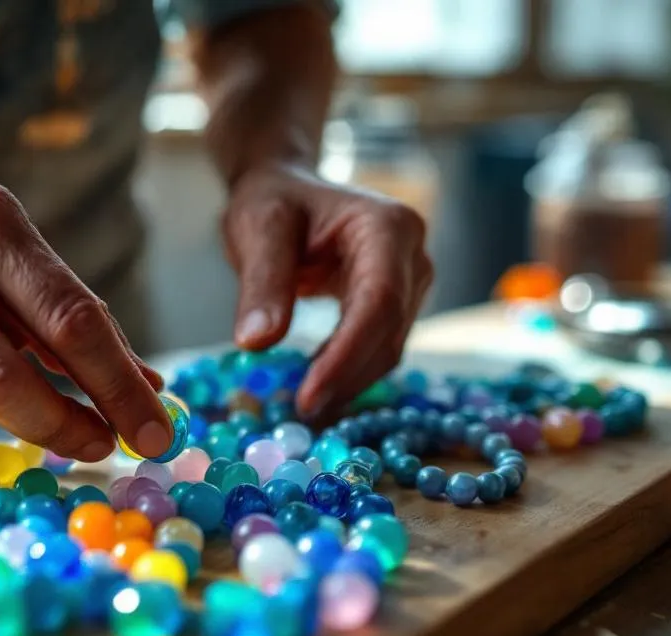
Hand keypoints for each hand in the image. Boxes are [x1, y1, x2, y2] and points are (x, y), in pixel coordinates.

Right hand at [0, 142, 170, 461]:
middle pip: (14, 373)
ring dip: (24, 427)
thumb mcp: (3, 237)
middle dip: (73, 423)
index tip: (159, 430)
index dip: (122, 384)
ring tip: (52, 425)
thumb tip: (146, 383)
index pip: (73, 317)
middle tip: (108, 444)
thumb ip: (68, 309)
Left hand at [221, 162, 431, 421]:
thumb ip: (262, 283)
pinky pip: (379, 347)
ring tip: (301, 408)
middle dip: (345, 377)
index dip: (347, 354)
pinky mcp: (399, 303)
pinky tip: (315, 391)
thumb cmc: (274, 200)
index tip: (308, 396)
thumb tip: (257, 342)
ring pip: (388, 346)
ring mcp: (412, 280)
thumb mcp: (258, 230)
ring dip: (348, 382)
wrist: (286, 187)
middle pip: (389, 330)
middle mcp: (413, 254)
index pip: (379, 300)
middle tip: (298, 413)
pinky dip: (348, 373)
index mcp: (387, 226)